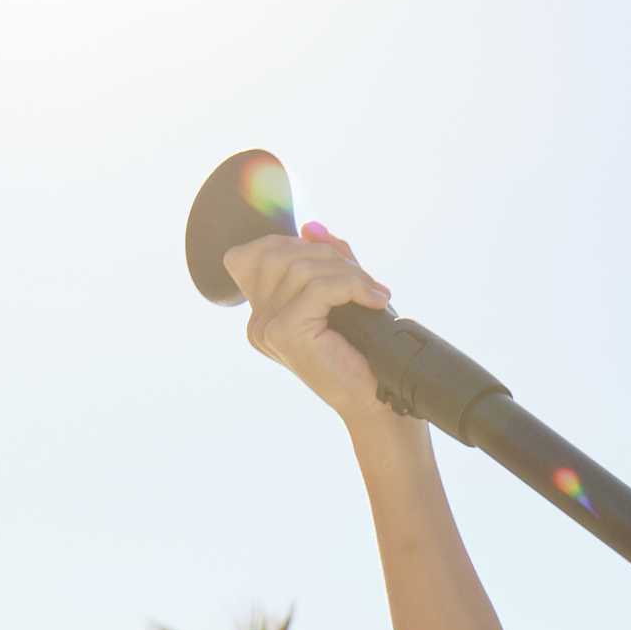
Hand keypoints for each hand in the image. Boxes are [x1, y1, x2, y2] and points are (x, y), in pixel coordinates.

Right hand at [221, 222, 400, 431]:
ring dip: (347, 273)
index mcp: (263, 314)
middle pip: (279, 253)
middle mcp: (257, 321)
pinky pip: (319, 287)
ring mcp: (267, 327)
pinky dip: (353, 286)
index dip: (290, 245)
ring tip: (374, 294)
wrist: (379, 402)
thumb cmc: (366, 355)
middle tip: (364, 281)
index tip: (334, 266)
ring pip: (301, 268)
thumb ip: (327, 261)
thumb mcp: (345, 297)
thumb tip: (312, 227)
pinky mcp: (287, 331)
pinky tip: (376, 300)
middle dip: (327, 256)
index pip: (252, 254)